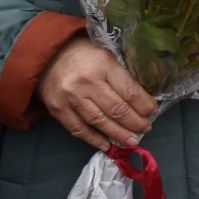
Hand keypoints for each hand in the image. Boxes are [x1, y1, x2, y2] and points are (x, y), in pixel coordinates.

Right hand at [38, 38, 156, 151]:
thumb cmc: (82, 54)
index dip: (144, 105)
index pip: (129, 91)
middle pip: (117, 109)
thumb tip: (142, 98)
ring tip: (132, 141)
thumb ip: (120, 75)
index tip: (152, 111)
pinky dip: (94, 139)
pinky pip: (78, 129)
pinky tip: (107, 145)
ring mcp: (70, 97)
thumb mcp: (106, 55)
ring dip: (118, 134)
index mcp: (103, 65)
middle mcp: (87, 83)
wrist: (46, 56)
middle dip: (135, 123)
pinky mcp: (58, 109)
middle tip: (146, 128)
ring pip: (99, 121)